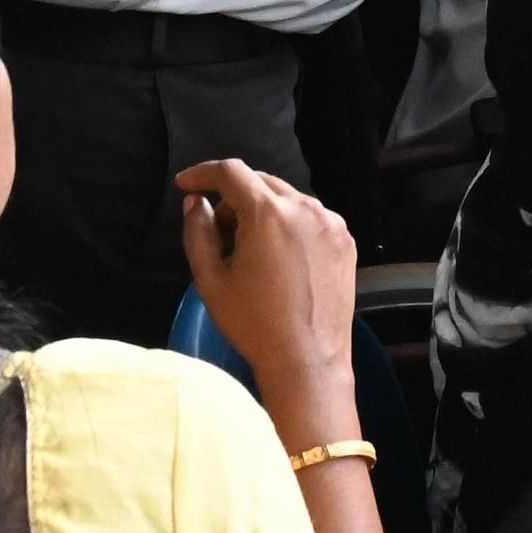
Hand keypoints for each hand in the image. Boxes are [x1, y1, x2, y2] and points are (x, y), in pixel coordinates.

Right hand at [177, 158, 362, 440]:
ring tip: (250, 253)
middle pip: (260, 182)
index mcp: (268, 213)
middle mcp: (305, 207)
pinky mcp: (345, 240)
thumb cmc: (253, 323)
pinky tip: (280, 261)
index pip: (231, 172)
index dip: (203, 173)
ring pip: (287, 199)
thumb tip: (196, 202)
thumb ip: (198, 231)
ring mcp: (331, 223)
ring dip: (262, 212)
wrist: (307, 361)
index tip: (186, 184)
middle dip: (233, 199)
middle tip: (218, 233)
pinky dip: (289, 226)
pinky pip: (310, 218)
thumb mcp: (211, 279)